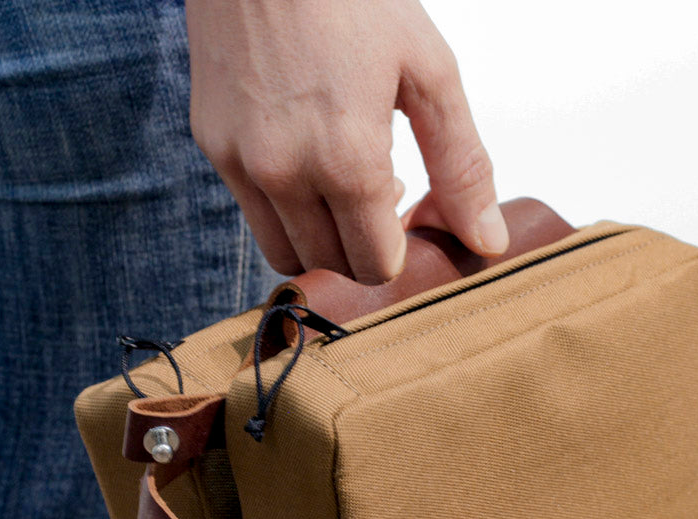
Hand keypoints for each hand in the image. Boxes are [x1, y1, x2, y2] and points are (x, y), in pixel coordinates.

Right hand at [187, 0, 508, 284]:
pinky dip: (285, 208)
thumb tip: (485, 241)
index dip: (400, 251)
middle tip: (384, 202)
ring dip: (322, 240)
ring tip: (346, 185)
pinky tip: (310, 160)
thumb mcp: (428, 73)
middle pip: (332, 266)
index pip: (375, 265)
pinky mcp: (212, 146)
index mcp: (348, 161)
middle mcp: (285, 174)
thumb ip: (462, 165)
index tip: (411, 217)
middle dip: (364, 249)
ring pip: (286, 253)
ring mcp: (241, 163)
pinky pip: (252, 213)